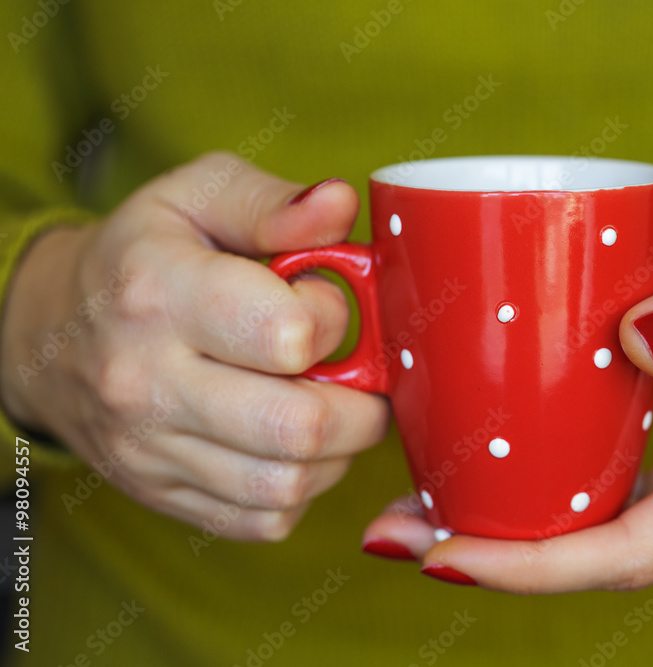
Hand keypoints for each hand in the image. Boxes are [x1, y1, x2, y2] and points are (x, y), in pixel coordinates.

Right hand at [0, 153, 388, 539]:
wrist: (54, 335)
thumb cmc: (145, 256)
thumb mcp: (197, 196)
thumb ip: (274, 203)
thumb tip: (340, 206)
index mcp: (158, 292)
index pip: (290, 334)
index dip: (336, 319)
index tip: (325, 304)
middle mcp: (146, 380)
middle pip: (301, 426)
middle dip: (362, 403)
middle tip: (360, 376)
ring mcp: (149, 449)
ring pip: (289, 484)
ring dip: (339, 450)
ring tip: (330, 406)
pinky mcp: (161, 494)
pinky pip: (265, 519)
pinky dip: (302, 488)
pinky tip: (293, 444)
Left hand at [361, 246, 652, 591]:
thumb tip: (637, 336)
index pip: (630, 553)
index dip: (532, 564)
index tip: (442, 552)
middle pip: (600, 564)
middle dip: (496, 556)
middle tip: (393, 527)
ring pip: (604, 553)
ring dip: (514, 540)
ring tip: (418, 513)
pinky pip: (620, 526)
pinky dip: (552, 519)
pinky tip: (495, 490)